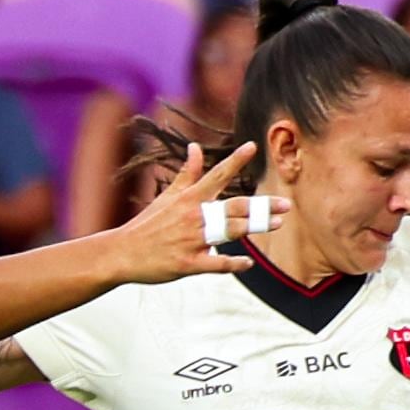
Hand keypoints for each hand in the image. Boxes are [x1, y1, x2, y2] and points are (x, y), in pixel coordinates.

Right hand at [112, 142, 263, 282]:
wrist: (123, 252)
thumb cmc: (148, 224)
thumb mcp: (167, 196)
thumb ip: (187, 173)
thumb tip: (196, 147)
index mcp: (189, 198)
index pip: (216, 175)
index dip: (235, 160)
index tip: (253, 146)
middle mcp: (193, 216)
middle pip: (233, 207)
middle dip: (261, 205)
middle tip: (286, 205)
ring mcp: (191, 240)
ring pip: (229, 232)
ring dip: (254, 227)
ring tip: (276, 224)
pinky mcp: (187, 263)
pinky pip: (216, 263)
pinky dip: (233, 263)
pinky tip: (249, 263)